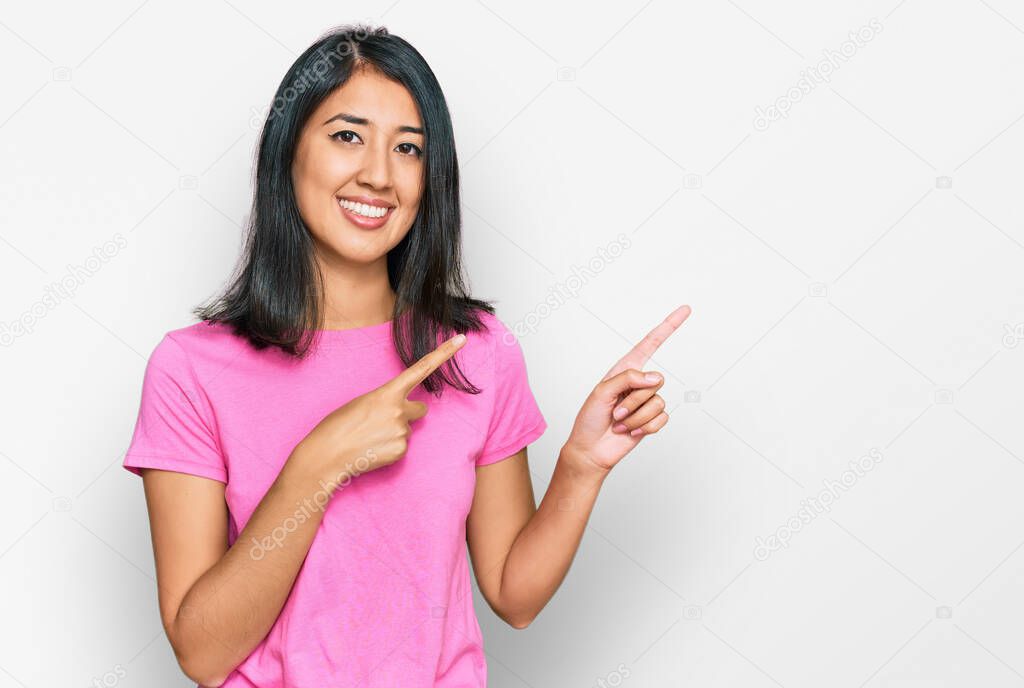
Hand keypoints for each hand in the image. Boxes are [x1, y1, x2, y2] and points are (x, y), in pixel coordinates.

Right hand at [293, 332, 467, 487]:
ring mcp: (402, 431)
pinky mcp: (401, 451)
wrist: (327, 455)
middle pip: (419, 408)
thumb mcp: (362, 403)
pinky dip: (390, 447)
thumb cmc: (338, 425)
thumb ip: (386, 402)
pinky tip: (372, 449)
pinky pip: (402, 445)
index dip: (444, 353)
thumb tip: (401, 414)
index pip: (422, 368)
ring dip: (394, 432)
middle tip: (382, 422)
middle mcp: (400, 410)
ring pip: (408, 429)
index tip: (461, 339)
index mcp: (388, 392)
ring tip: (370, 437)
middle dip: (408, 413)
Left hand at [564, 305, 690, 474]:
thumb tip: (655, 378)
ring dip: (635, 416)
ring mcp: (647, 401)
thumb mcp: (601, 392)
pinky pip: (661, 418)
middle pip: (655, 381)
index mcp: (625, 369)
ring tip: (619, 422)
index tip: (685, 311)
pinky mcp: (652, 419)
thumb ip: (627, 378)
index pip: (650, 343)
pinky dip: (644, 427)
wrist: (592, 449)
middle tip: (614, 411)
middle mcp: (638, 383)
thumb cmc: (590, 419)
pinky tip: (630, 430)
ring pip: (657, 402)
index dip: (668, 326)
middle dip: (632, 400)